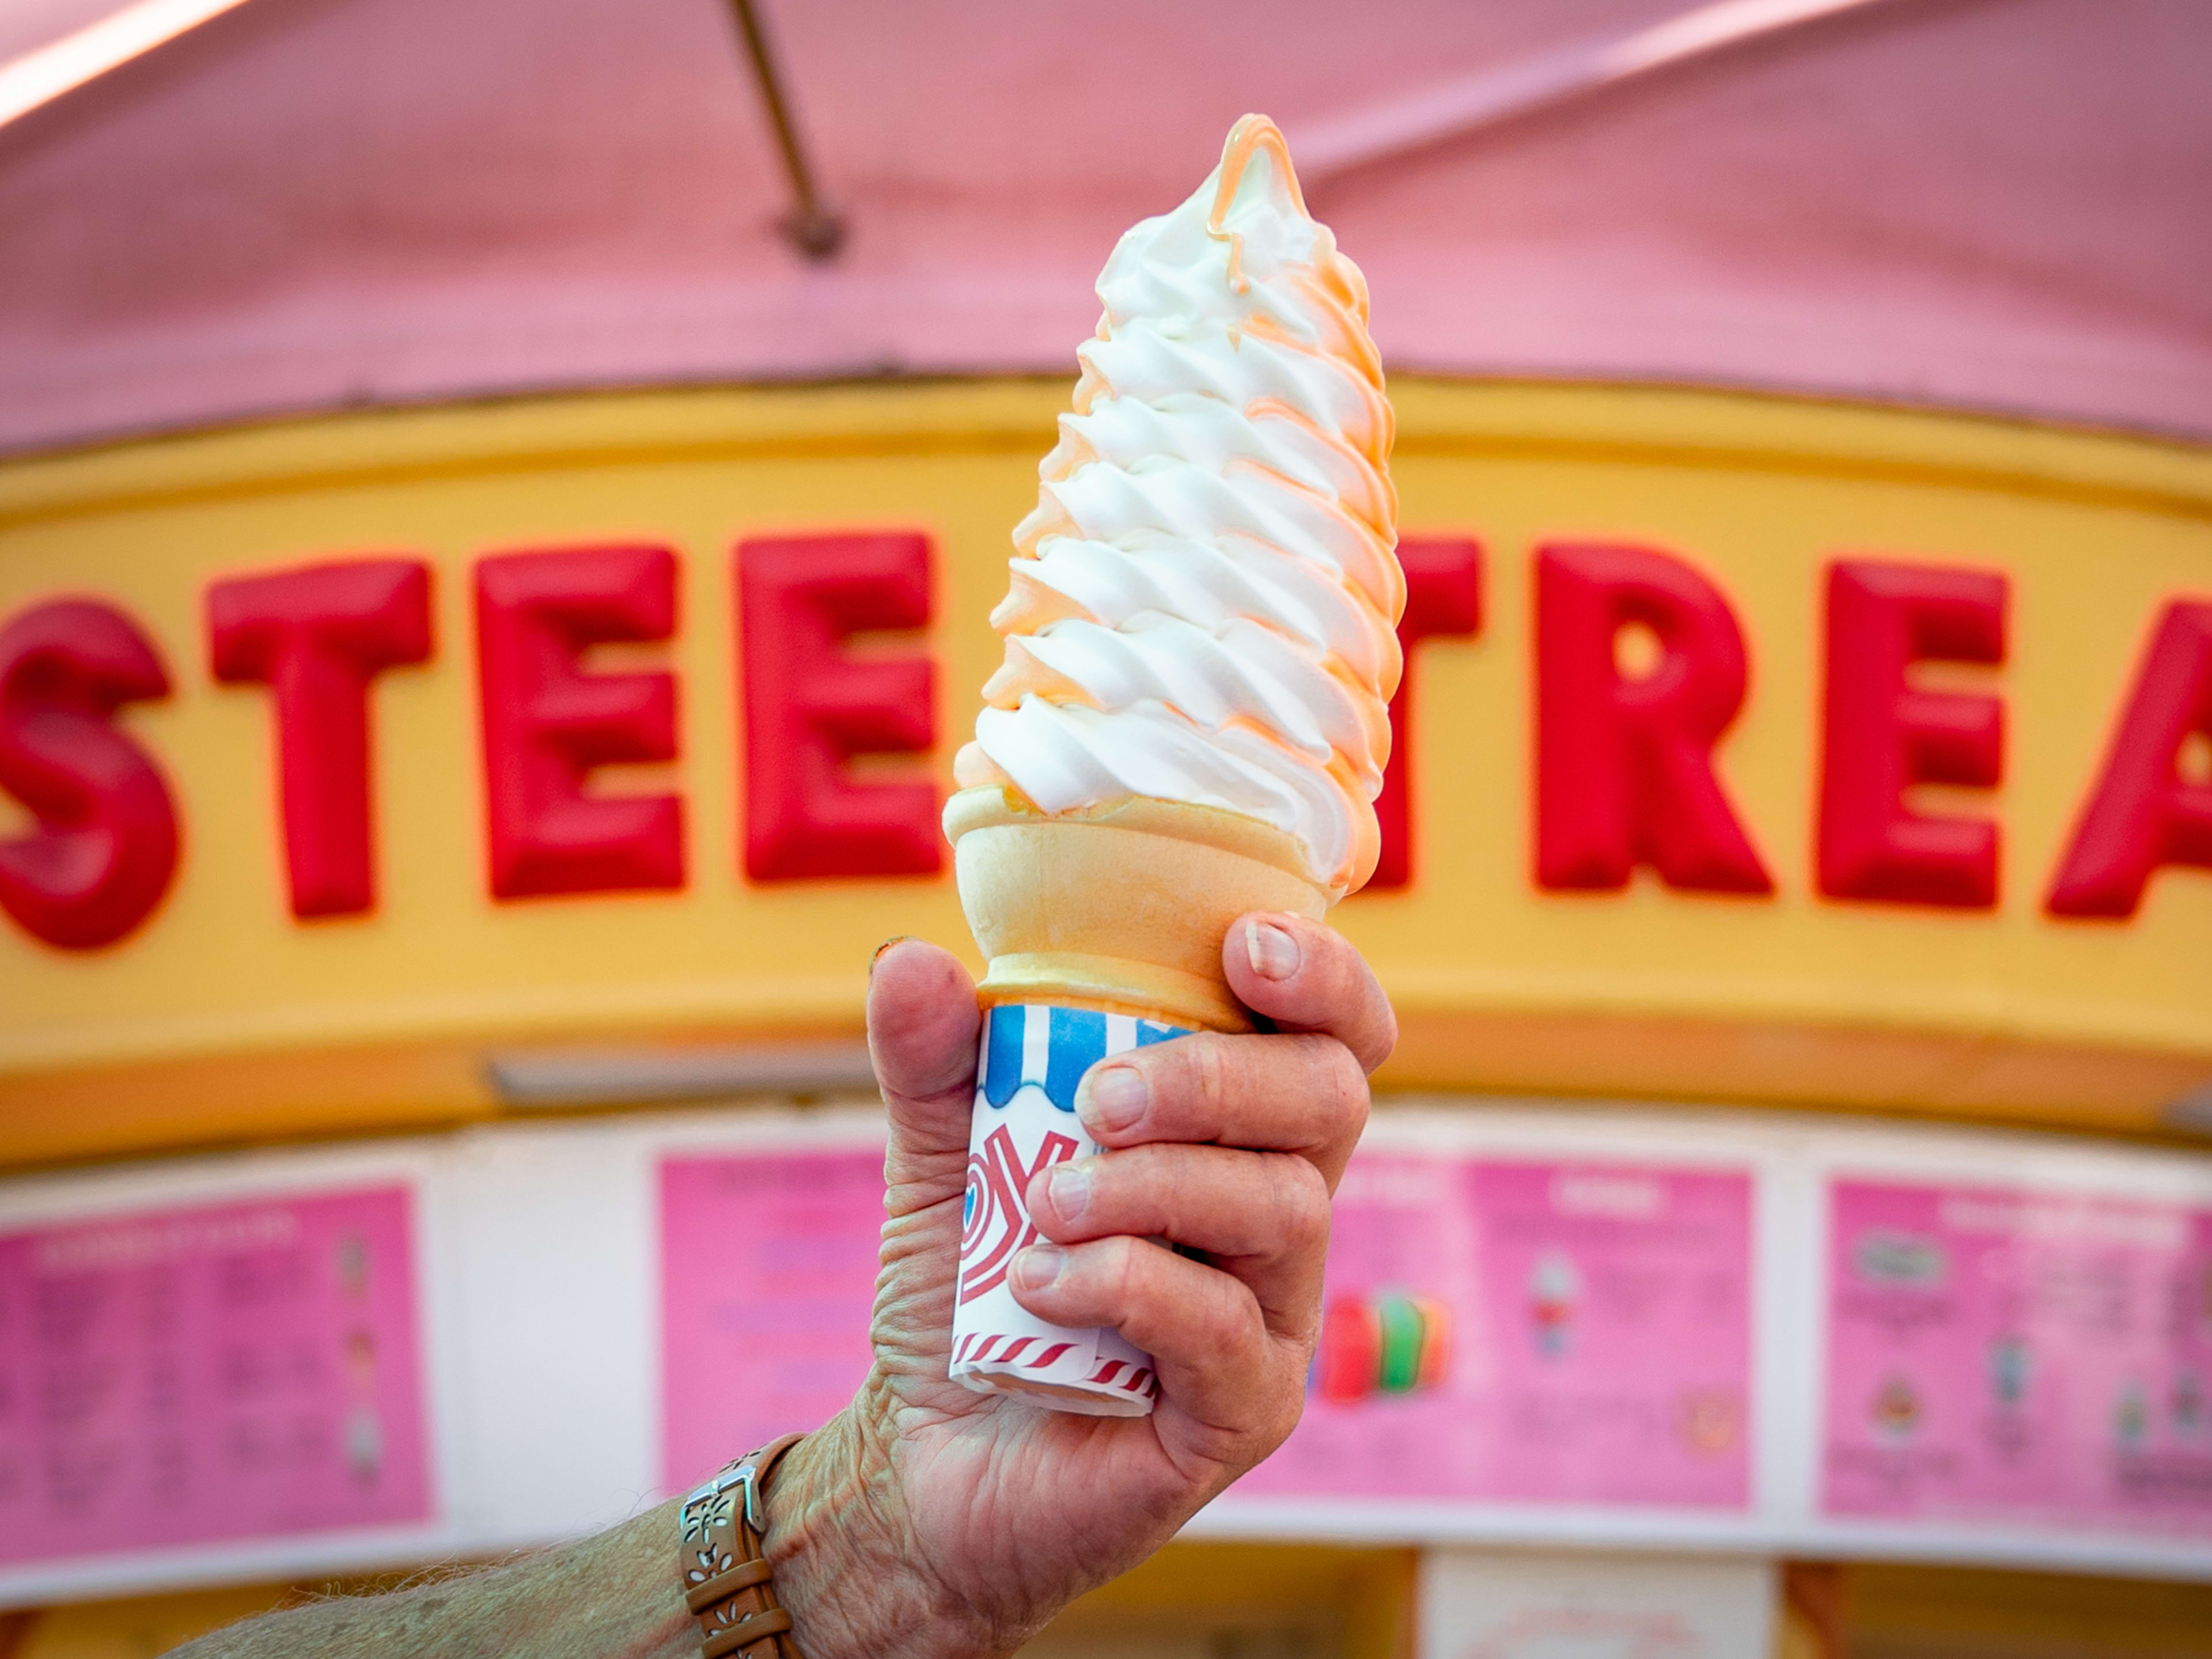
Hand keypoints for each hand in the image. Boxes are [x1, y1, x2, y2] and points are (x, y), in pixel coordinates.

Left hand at [768, 914, 1393, 1658]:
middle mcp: (1278, 1212)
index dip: (1326, 978)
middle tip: (1101, 1099)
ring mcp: (1274, 1315)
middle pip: (1330, 1100)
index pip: (1332, 1035)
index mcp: (1234, 1130)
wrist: (923, 1457)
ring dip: (1154, 1186)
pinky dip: (1127, 1284)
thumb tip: (912, 961)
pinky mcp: (1245, 1409)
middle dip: (1218, 1077)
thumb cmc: (967, 1290)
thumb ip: (934, 1060)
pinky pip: (1224, 1325)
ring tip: (1045, 1206)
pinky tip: (1041, 1288)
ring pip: (1283, 1207)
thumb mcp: (939, 1156)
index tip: (1242, 947)